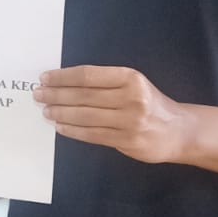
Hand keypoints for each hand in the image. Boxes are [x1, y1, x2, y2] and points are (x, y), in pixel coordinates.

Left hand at [34, 66, 196, 164]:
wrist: (178, 131)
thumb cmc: (150, 104)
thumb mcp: (133, 84)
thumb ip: (105, 83)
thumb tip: (65, 84)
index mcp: (130, 77)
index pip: (88, 75)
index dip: (63, 77)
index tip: (45, 78)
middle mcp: (131, 97)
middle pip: (84, 95)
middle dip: (56, 95)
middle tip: (38, 95)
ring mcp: (129, 121)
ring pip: (86, 116)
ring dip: (61, 113)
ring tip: (45, 111)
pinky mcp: (127, 141)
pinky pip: (93, 135)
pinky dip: (73, 131)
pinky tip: (60, 127)